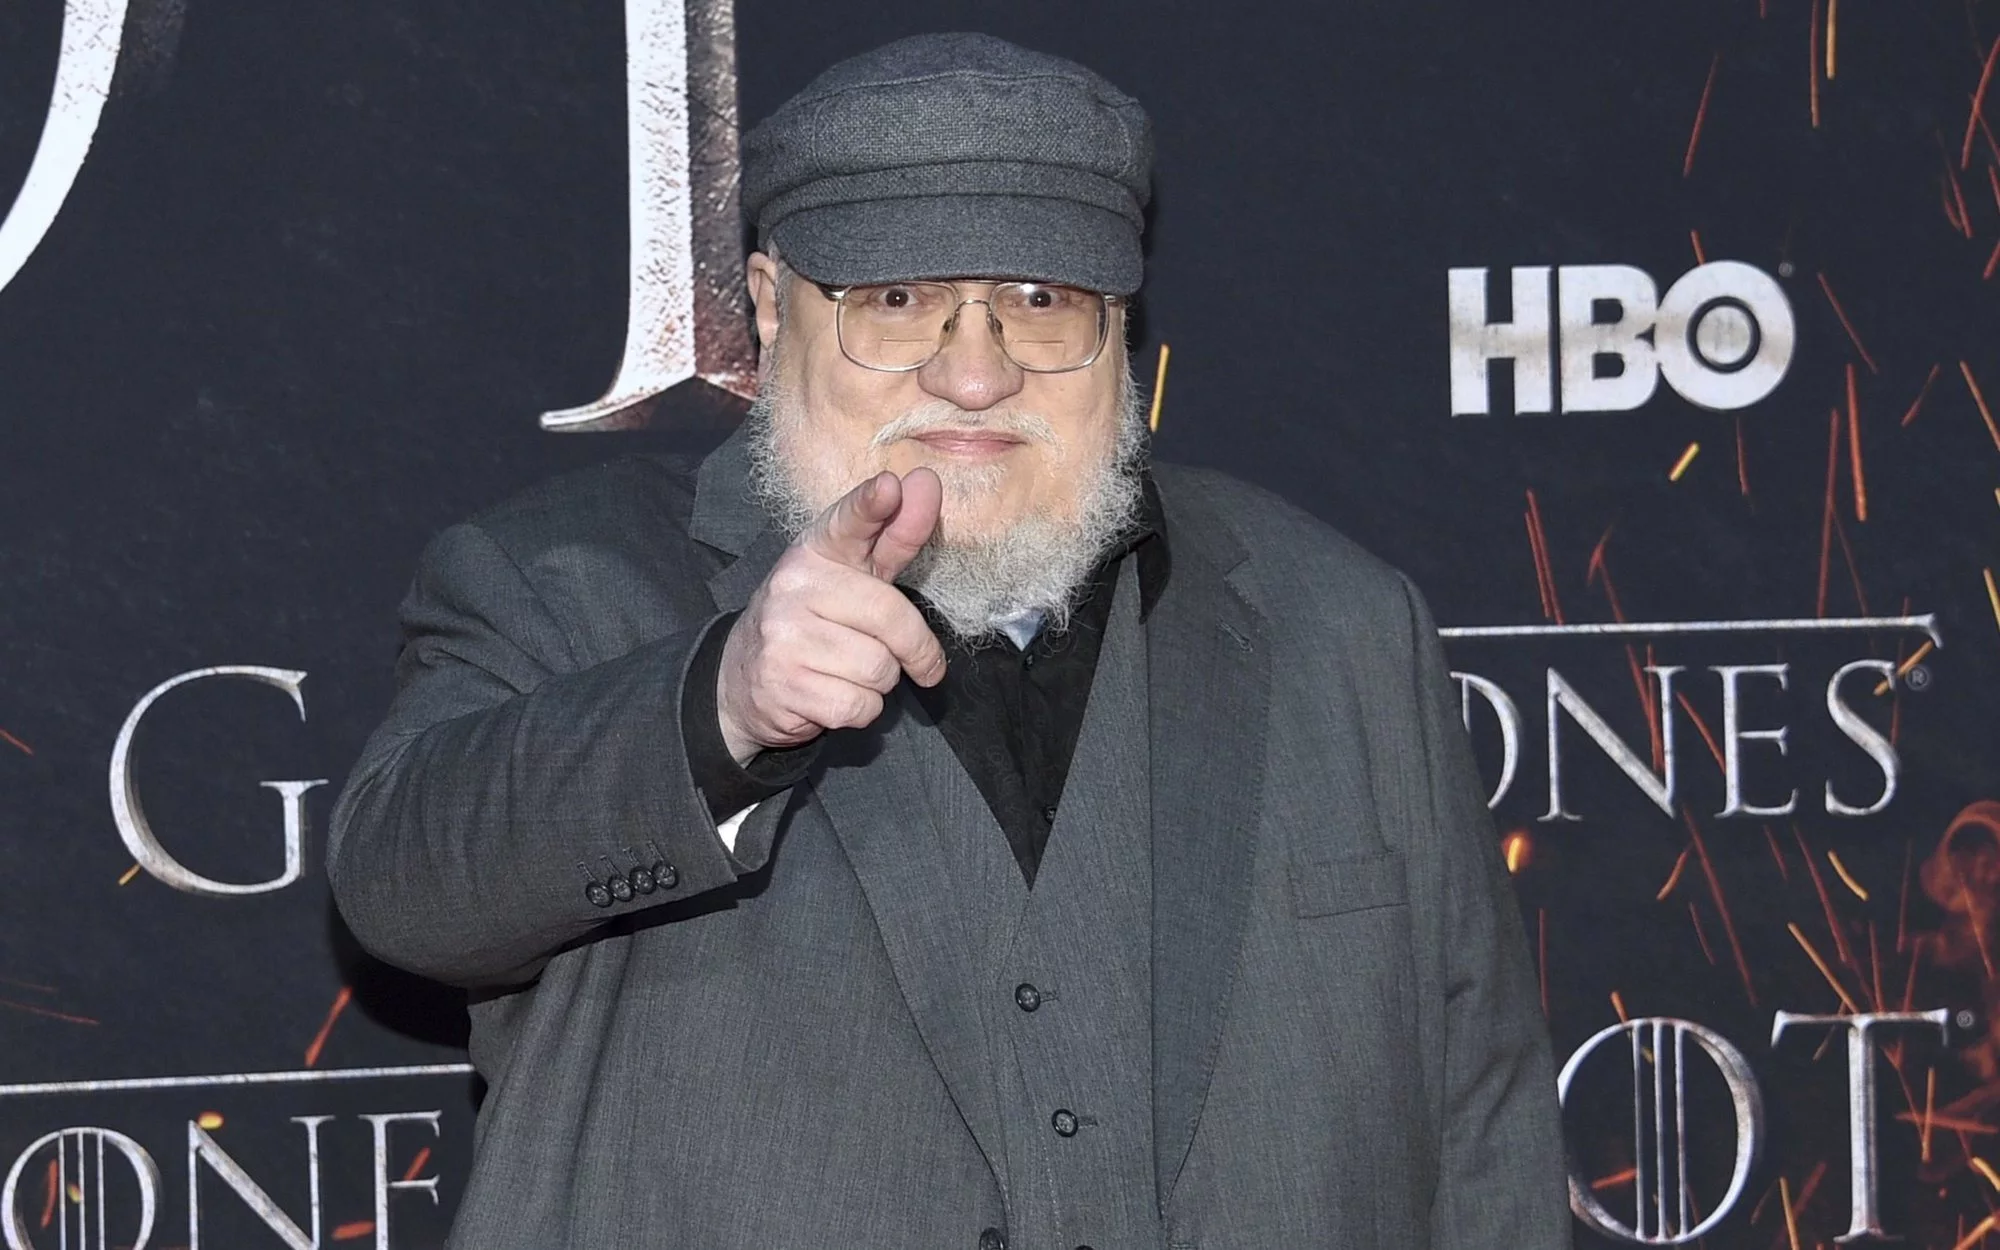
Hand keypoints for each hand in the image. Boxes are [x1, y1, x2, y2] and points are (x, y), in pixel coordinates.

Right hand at [715, 469, 946, 764]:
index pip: (846, 523)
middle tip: (921, 663)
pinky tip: (835, 696)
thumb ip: (893, 536)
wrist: (742, 680)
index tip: (890, 486)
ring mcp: (783, 637)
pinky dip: (862, 709)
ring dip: (881, 681)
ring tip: (852, 672)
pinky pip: (860, 706)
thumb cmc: (815, 620)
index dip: (870, 505)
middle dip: (916, 649)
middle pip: (890, 617)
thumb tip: (926, 482)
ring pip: (880, 668)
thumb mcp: (852, 574)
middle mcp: (793, 586)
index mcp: (815, 552)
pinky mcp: (784, 686)